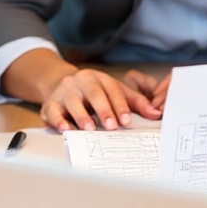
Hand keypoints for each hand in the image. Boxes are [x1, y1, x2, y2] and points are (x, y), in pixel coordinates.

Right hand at [40, 65, 162, 131]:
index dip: (120, 105)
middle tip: (111, 126)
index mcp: (99, 78)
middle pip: (94, 93)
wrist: (60, 83)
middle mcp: (81, 81)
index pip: (112, 90)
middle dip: (103, 110)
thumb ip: (135, 102)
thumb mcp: (114, 91)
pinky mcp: (50, 103)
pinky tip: (64, 129)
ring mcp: (65, 91)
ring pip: (72, 102)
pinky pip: (52, 110)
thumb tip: (156, 114)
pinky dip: (58, 121)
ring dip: (81, 116)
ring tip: (90, 129)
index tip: (127, 121)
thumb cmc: (93, 92)